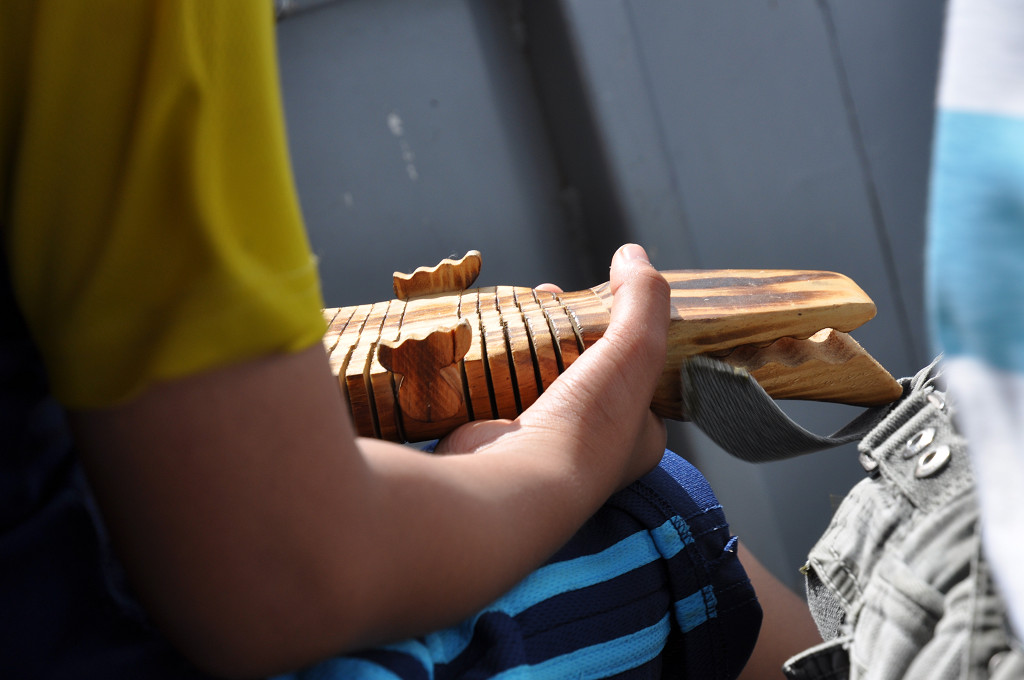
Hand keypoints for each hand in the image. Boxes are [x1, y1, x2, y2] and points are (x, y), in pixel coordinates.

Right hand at [437, 243, 669, 489]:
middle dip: (565, 330)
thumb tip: (632, 254)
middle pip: (581, 370)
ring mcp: (538, 448)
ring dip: (525, 343)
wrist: (508, 486)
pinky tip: (481, 340)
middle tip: (548, 298)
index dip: (623, 332)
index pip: (638, 375)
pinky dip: (488, 364)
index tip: (600, 301)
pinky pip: (495, 390)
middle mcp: (589, 448)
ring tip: (514, 311)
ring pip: (536, 377)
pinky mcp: (494, 442)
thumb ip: (644, 300)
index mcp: (635, 438)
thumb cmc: (584, 429)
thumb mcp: (636, 352)